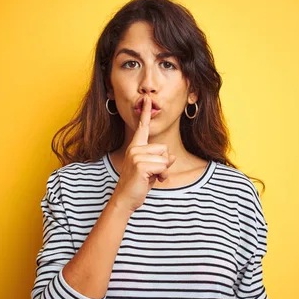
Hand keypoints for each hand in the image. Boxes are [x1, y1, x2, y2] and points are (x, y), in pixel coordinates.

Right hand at [110, 95, 176, 213]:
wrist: (126, 199)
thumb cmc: (138, 184)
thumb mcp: (151, 169)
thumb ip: (160, 160)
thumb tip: (172, 157)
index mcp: (135, 147)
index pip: (142, 128)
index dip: (145, 113)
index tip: (147, 99)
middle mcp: (134, 149)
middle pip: (164, 149)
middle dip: (164, 163)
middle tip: (152, 174)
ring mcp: (136, 156)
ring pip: (165, 158)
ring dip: (163, 171)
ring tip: (150, 178)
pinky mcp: (140, 165)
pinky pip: (163, 167)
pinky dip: (161, 176)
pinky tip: (150, 181)